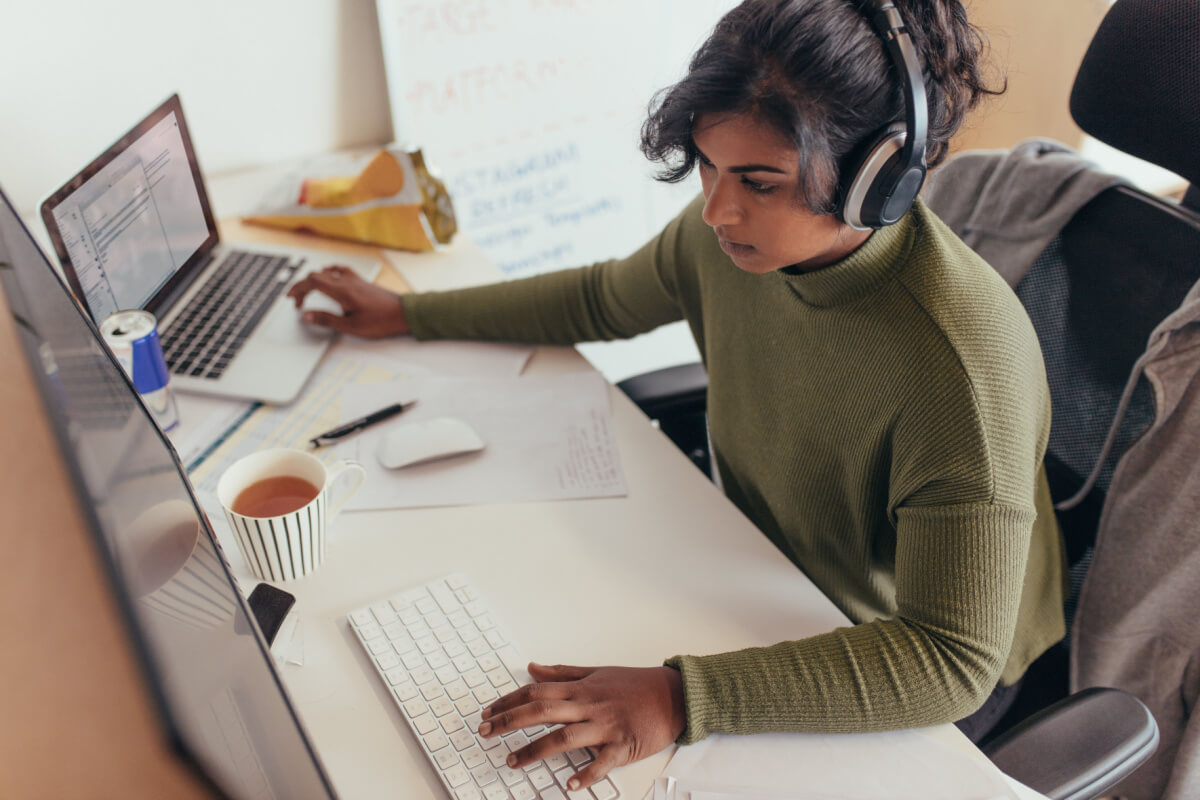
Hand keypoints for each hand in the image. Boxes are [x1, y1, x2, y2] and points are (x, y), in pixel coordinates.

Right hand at [286, 265, 409, 337]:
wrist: (403, 313)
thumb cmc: (381, 321)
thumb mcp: (351, 326)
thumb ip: (327, 320)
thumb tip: (307, 315)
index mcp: (342, 291)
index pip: (312, 282)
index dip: (298, 288)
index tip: (290, 298)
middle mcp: (347, 281)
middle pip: (317, 275)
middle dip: (303, 287)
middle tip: (298, 302)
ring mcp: (355, 279)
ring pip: (327, 272)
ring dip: (314, 281)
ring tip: (310, 293)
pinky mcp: (361, 281)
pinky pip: (340, 270)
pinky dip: (329, 273)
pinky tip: (329, 278)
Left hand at [478, 663, 685, 790]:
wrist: (674, 694)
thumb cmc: (635, 684)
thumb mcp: (597, 671)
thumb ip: (563, 672)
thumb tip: (533, 668)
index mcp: (581, 688)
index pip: (536, 692)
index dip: (509, 701)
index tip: (488, 713)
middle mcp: (589, 705)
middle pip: (541, 711)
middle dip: (509, 721)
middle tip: (484, 733)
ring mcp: (605, 726)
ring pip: (564, 737)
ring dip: (535, 750)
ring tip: (512, 761)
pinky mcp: (624, 744)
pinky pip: (602, 762)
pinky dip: (585, 774)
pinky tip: (569, 785)